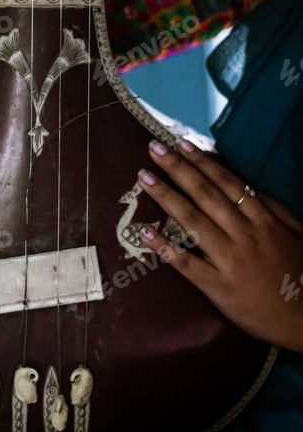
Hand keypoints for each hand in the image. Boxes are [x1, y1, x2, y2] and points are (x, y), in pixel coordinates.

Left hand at [137, 139, 302, 350]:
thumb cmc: (300, 274)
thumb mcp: (296, 233)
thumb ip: (275, 208)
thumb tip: (249, 186)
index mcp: (263, 220)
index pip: (227, 183)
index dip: (203, 163)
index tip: (181, 144)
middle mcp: (244, 234)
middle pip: (205, 195)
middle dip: (178, 169)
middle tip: (153, 148)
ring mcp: (229, 260)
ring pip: (193, 222)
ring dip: (166, 197)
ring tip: (144, 177)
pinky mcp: (218, 287)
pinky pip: (187, 264)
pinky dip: (165, 247)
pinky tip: (145, 232)